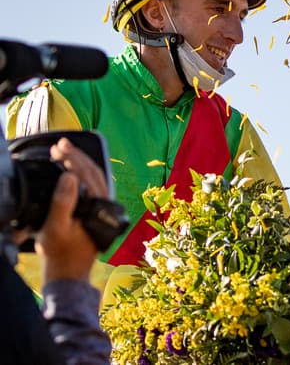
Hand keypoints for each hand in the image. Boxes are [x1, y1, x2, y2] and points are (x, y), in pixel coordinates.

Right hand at [35, 138, 107, 283]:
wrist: (69, 272)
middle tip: (60, 145)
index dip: (73, 158)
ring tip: (64, 152)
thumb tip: (70, 177)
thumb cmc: (61, 252)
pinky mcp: (97, 210)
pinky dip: (82, 174)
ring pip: (95, 177)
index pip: (88, 173)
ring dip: (80, 163)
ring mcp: (103, 206)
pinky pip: (92, 185)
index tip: (58, 148)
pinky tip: (72, 170)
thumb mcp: (56, 228)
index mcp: (99, 205)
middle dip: (77, 156)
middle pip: (94, 171)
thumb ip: (63, 202)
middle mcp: (106, 204)